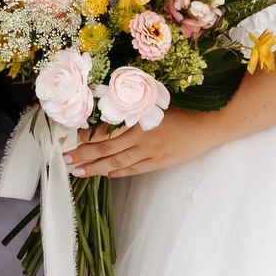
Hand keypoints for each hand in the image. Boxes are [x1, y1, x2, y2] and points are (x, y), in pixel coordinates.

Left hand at [65, 108, 220, 178]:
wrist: (209, 125)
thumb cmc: (183, 110)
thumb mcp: (156, 102)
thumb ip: (134, 108)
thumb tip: (109, 114)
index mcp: (139, 117)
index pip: (107, 128)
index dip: (88, 134)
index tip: (74, 135)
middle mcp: (142, 135)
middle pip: (106, 147)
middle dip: (84, 154)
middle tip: (66, 159)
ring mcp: (151, 151)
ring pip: (116, 161)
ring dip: (95, 167)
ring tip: (79, 171)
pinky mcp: (159, 162)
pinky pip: (133, 169)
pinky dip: (117, 172)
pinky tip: (105, 174)